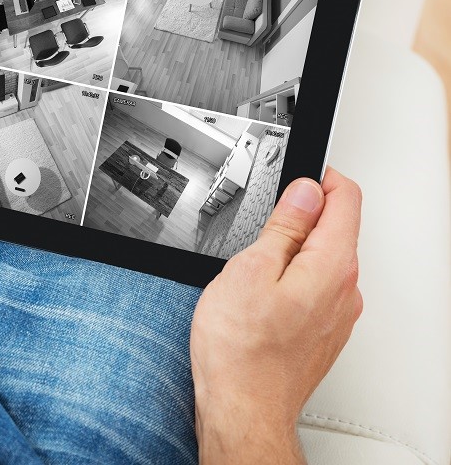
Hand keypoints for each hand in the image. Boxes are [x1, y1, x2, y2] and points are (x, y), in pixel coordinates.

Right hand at [191, 168, 362, 463]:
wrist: (243, 408)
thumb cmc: (241, 351)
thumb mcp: (249, 270)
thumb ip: (283, 227)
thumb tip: (303, 192)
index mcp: (331, 265)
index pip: (345, 198)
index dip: (318, 178)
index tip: (292, 179)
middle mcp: (345, 290)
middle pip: (335, 229)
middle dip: (299, 217)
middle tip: (257, 228)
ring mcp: (338, 315)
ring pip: (323, 261)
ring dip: (292, 252)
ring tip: (251, 269)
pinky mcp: (324, 333)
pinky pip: (315, 290)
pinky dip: (292, 280)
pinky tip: (259, 298)